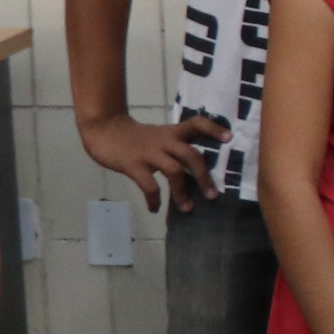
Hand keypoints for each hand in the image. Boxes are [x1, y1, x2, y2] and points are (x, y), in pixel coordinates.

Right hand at [80, 110, 215, 213]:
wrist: (104, 129)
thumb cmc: (136, 137)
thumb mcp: (159, 136)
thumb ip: (177, 147)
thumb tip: (199, 170)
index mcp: (172, 133)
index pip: (197, 124)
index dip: (213, 129)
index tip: (230, 138)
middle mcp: (164, 141)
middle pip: (191, 155)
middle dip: (204, 176)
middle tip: (213, 196)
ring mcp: (149, 153)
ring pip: (174, 171)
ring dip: (182, 192)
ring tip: (187, 208)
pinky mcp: (133, 165)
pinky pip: (149, 185)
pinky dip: (154, 199)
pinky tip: (155, 208)